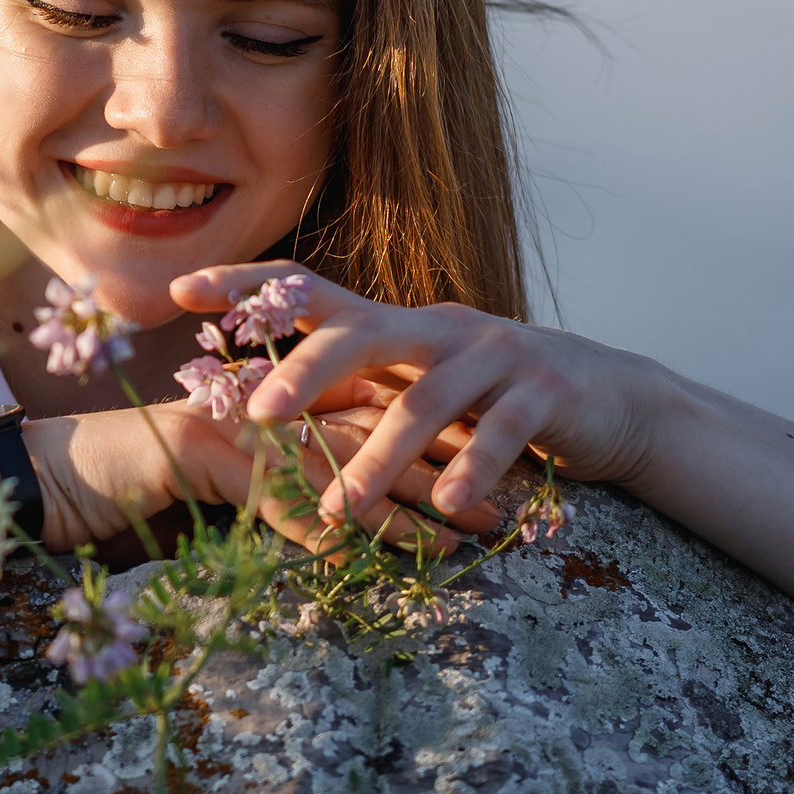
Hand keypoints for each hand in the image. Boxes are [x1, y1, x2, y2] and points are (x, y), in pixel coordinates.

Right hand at [16, 398, 500, 559]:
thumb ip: (285, 493)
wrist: (70, 468)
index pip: (377, 418)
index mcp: (283, 408)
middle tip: (514, 504)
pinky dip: (334, 532)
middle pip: (382, 437)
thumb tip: (344, 530)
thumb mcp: (232, 485)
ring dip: (410, 508)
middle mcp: (275, 413)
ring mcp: (250, 435)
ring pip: (349, 469)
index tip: (498, 468)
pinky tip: (378, 558)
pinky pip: (289, 503)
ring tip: (467, 538)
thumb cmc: (145, 476)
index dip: (438, 442)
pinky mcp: (223, 464)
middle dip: (448, 471)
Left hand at [169, 262, 667, 526]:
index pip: (309, 291)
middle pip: (359, 335)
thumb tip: (252, 402)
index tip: (179, 290)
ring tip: (338, 506)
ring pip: (426, 402)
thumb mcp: (418, 384)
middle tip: (254, 414)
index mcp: (397, 325)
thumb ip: (353, 387)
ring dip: (379, 459)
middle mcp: (438, 329)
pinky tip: (444, 507)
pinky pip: (503, 433)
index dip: (245, 287)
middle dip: (303, 372)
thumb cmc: (492, 399)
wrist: (615, 400)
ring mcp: (495, 357)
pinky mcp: (546, 396)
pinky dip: (472, 470)